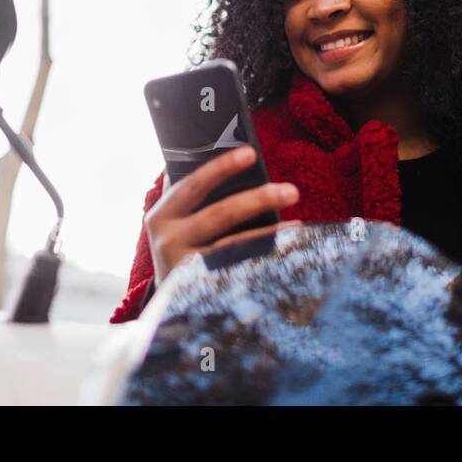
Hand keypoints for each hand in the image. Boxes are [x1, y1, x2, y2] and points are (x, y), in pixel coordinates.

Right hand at [146, 145, 300, 285]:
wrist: (166, 307)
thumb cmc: (180, 249)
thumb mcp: (176, 222)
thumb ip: (193, 196)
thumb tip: (230, 157)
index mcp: (163, 215)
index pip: (194, 185)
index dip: (221, 168)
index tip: (250, 153)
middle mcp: (169, 242)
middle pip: (220, 216)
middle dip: (258, 200)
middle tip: (291, 191)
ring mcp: (185, 270)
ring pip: (234, 247)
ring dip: (270, 235)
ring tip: (298, 226)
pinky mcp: (202, 292)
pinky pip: (239, 272)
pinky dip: (264, 260)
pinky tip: (286, 253)